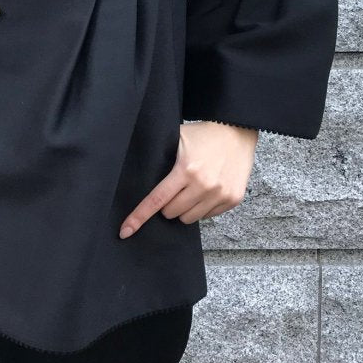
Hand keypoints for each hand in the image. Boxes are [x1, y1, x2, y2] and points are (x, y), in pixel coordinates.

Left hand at [119, 120, 258, 236]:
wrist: (236, 131)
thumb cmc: (203, 134)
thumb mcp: (177, 138)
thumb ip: (160, 156)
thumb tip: (139, 172)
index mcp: (185, 170)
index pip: (157, 199)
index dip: (139, 216)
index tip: (125, 231)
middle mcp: (204, 185)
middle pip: (172, 212)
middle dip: (167, 204)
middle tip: (174, 188)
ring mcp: (220, 194)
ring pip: (189, 218)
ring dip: (184, 209)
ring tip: (190, 189)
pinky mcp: (233, 199)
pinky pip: (208, 216)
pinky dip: (202, 208)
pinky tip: (206, 190)